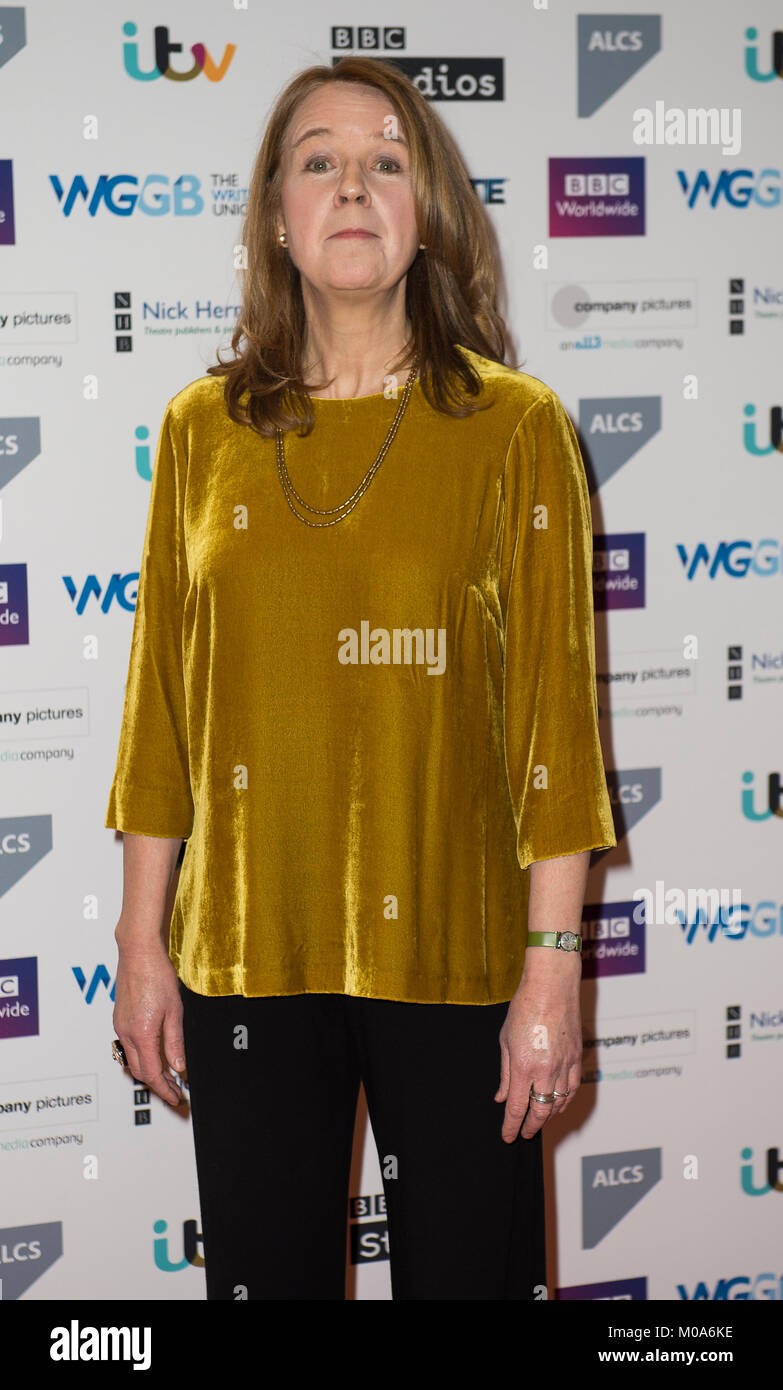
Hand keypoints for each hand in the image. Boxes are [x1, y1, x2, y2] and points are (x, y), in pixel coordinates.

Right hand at [112, 943, 187, 1107]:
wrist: (138, 953)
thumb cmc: (158, 975)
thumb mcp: (175, 1011)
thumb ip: (175, 1042)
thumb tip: (179, 1067)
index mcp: (141, 1034)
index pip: (152, 1073)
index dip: (165, 1089)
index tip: (176, 1098)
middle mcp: (126, 1032)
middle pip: (139, 1070)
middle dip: (157, 1084)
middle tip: (175, 1090)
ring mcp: (120, 1025)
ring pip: (132, 1059)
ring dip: (149, 1070)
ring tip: (168, 1075)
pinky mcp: (119, 1018)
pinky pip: (129, 1045)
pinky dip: (142, 1056)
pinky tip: (155, 1053)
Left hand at [494, 977, 581, 1141]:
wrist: (551, 987)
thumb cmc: (524, 1008)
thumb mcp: (505, 1040)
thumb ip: (504, 1073)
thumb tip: (501, 1097)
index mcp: (523, 1066)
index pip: (517, 1107)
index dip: (512, 1126)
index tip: (508, 1136)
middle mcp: (545, 1070)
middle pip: (540, 1111)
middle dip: (531, 1126)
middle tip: (524, 1133)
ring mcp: (564, 1065)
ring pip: (559, 1103)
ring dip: (548, 1116)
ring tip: (539, 1119)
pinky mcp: (577, 1058)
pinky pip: (572, 1089)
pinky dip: (565, 1101)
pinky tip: (558, 1104)